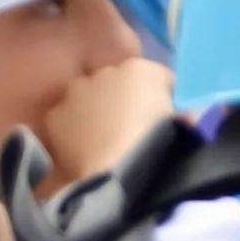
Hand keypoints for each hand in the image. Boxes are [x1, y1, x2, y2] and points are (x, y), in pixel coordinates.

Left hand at [35, 53, 172, 184]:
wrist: (116, 170)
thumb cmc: (158, 146)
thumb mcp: (184, 127)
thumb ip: (181, 114)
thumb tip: (184, 118)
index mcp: (141, 70)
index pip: (153, 78)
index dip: (158, 98)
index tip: (161, 117)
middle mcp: (105, 71)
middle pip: (116, 83)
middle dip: (122, 99)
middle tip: (129, 129)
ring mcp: (76, 92)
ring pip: (86, 97)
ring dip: (93, 110)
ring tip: (102, 140)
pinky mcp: (55, 115)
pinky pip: (65, 118)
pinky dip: (71, 129)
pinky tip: (82, 148)